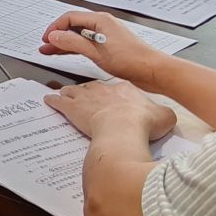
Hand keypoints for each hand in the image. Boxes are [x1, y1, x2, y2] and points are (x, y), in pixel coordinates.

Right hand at [40, 10, 165, 86]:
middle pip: (74, 26)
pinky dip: (76, 48)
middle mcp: (104, 25)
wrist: (153, 71)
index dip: (55, 28)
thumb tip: (55, 36)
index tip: (46, 39)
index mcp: (101, 21)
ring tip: (51, 51)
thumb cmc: (131, 60)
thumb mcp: (96, 52)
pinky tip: (69, 53)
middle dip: (58, 35)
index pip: (70, 18)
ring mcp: (107, 35)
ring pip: (80, 35)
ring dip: (65, 42)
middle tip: (45, 45)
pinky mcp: (110, 46)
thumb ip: (73, 43)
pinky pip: (88, 43)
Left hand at [45, 79, 177, 142]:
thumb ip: (164, 114)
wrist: (124, 127)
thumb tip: (166, 116)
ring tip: (64, 95)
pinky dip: (53, 101)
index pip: (118, 88)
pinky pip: (59, 102)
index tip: (114, 100)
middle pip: (94, 88)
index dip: (114, 95)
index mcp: (125, 89)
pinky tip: (49, 100)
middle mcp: (104, 89)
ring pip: (74, 91)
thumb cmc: (143, 123)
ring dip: (69, 94)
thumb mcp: (165, 116)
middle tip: (87, 97)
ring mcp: (86, 98)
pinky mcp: (73, 109)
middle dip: (90, 93)